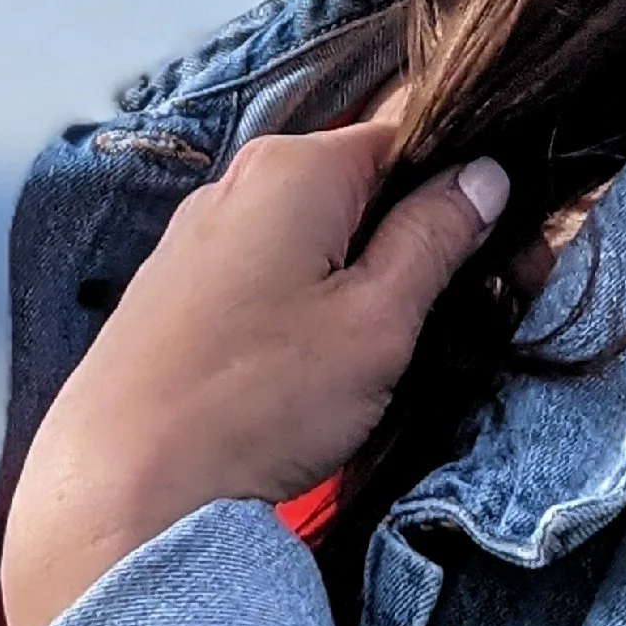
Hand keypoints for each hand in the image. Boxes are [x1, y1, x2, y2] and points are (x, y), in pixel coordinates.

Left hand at [0, 122, 508, 625]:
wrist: (122, 488)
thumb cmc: (254, 402)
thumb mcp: (376, 323)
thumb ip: (433, 238)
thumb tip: (482, 175)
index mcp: (294, 167)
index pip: (409, 137)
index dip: (465, 188)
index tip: (502, 248)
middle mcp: (239, 181)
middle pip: (358, 187)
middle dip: (412, 240)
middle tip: (454, 316)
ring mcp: (198, 234)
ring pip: (311, 235)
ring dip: (356, 280)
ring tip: (378, 359)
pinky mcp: (175, 290)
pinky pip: (264, 272)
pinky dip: (302, 305)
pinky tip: (311, 372)